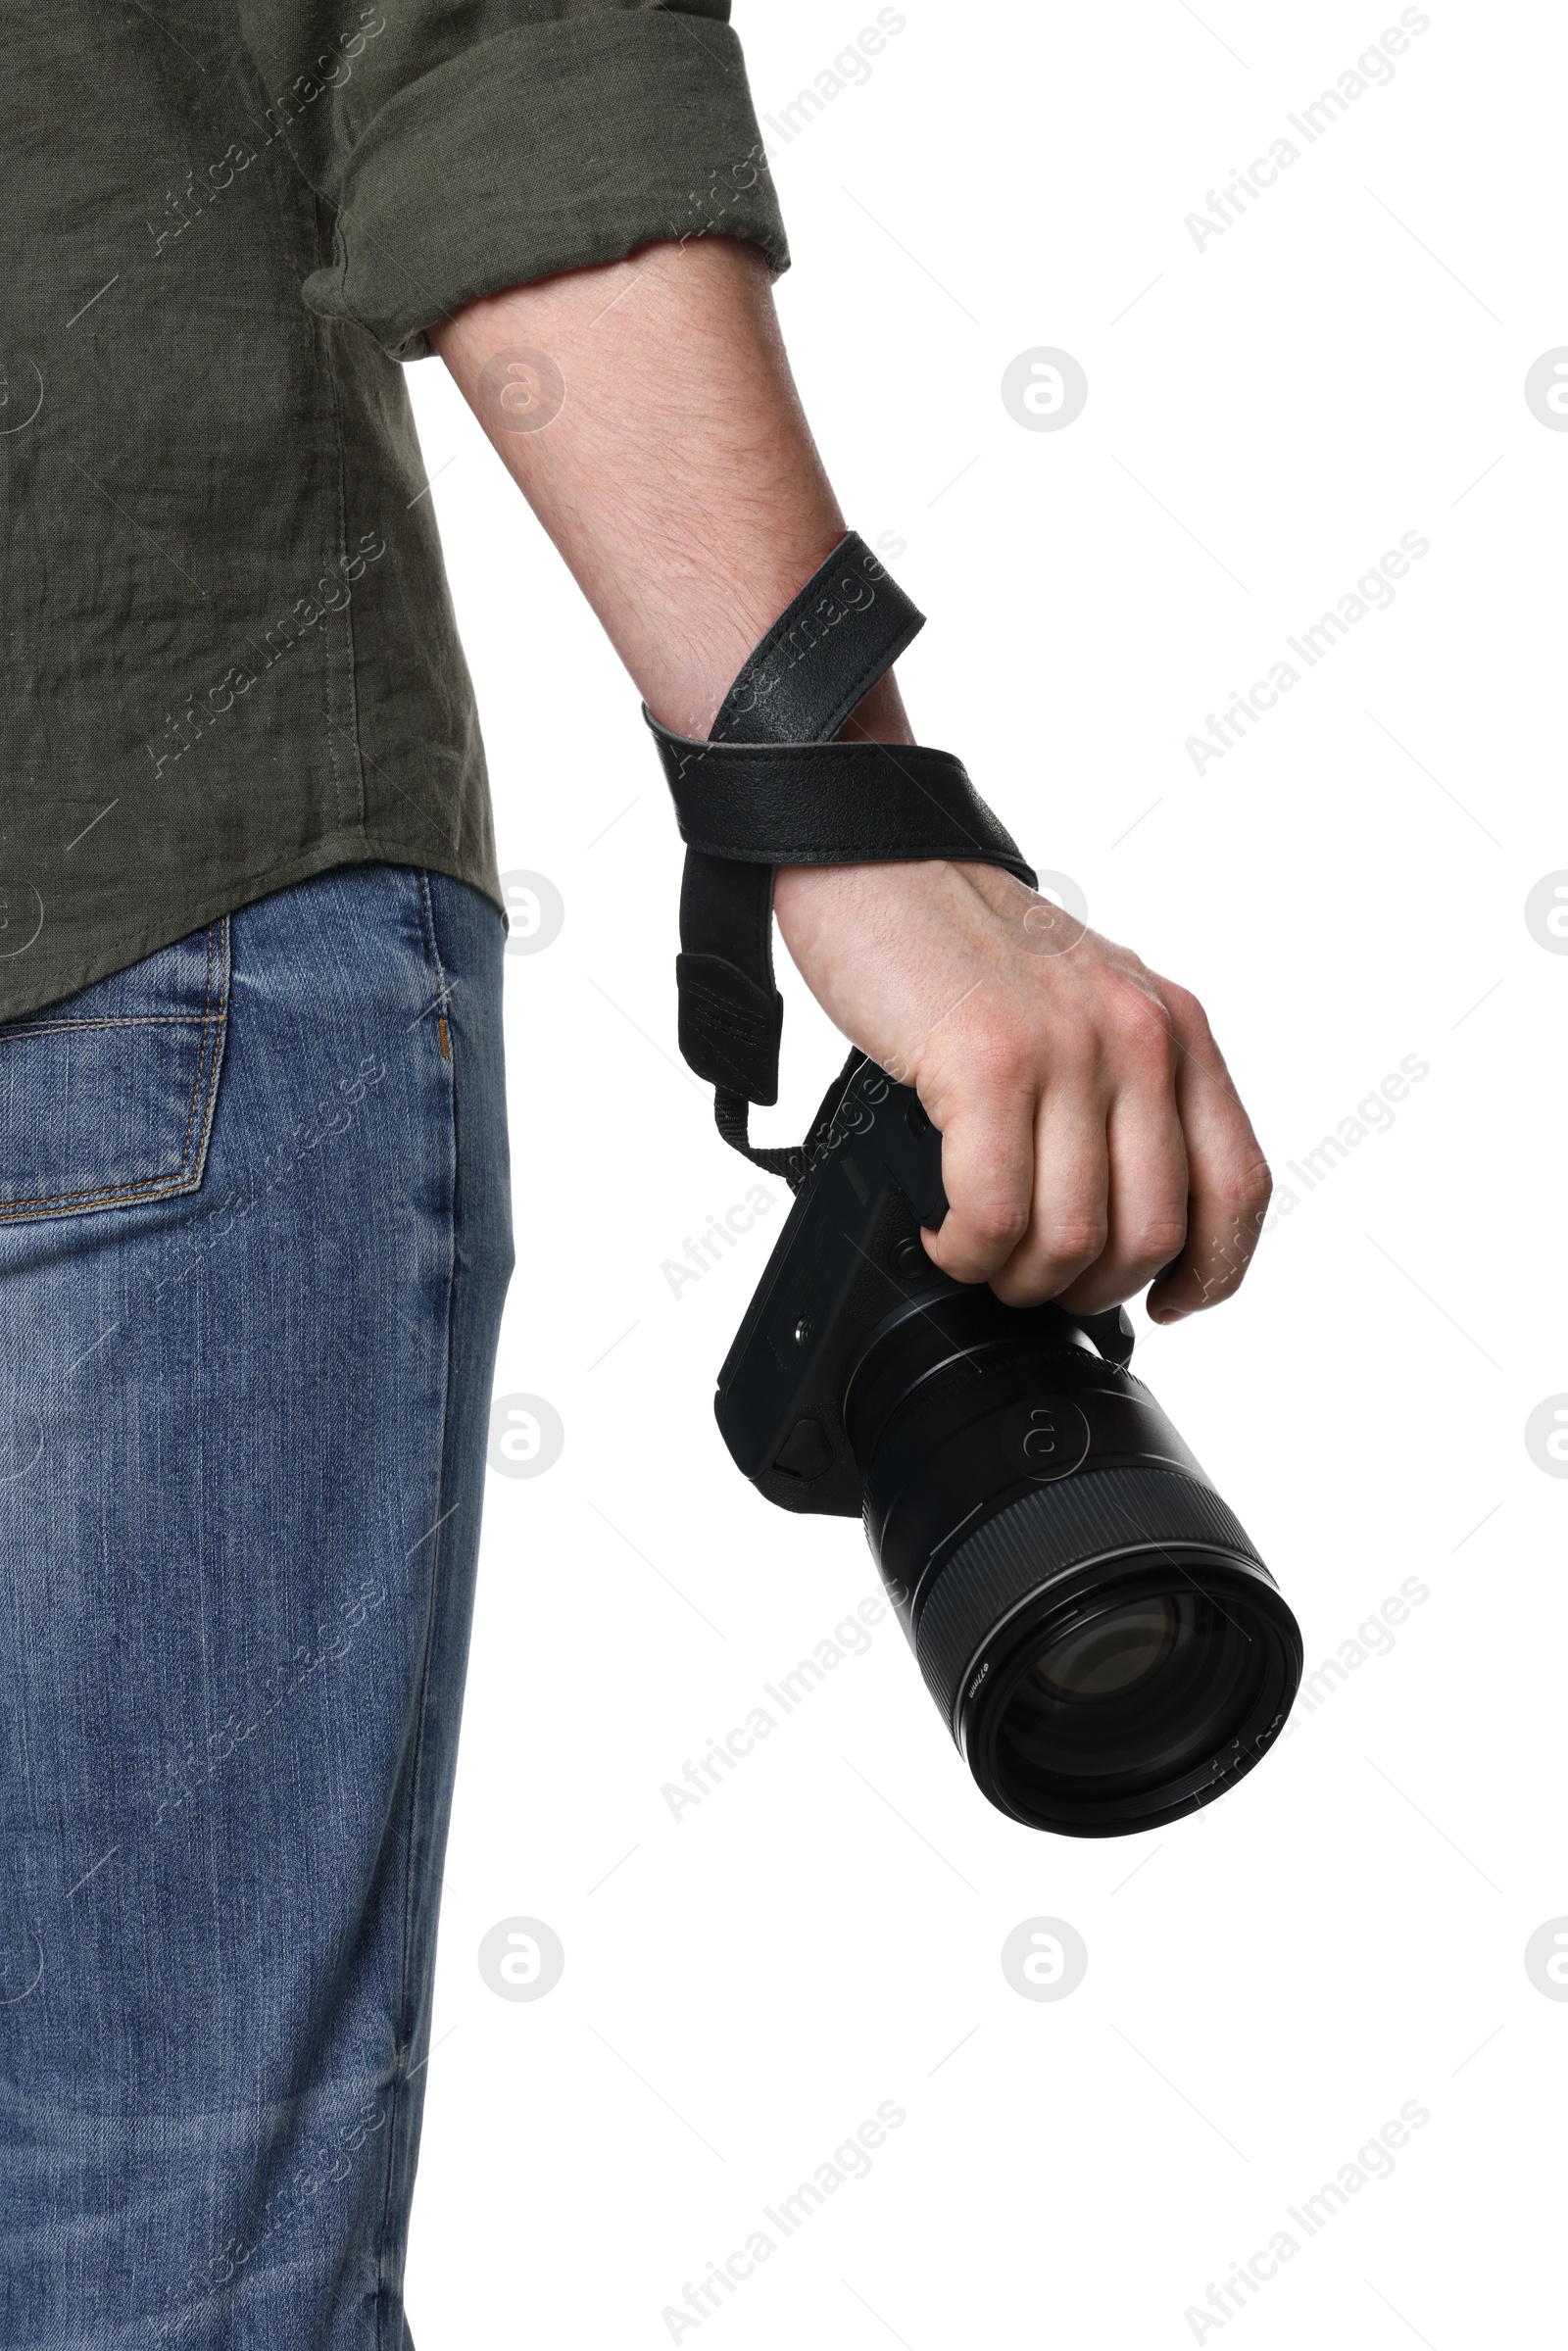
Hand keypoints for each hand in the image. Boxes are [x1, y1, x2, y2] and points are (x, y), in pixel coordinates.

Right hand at [772, 858, 1270, 1320]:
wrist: (872, 863)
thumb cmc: (956, 945)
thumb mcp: (1080, 1007)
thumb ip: (1119, 1091)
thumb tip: (1119, 1220)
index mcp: (1174, 1028)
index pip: (1237, 1185)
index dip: (1209, 1270)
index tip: (1165, 1303)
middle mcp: (1139, 1037)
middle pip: (1151, 1233)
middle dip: (1084, 1288)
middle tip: (1029, 1280)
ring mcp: (1069, 1049)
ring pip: (1074, 1239)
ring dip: (1015, 1277)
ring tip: (975, 1255)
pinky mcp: (989, 1062)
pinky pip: (995, 1215)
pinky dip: (964, 1252)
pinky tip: (940, 1232)